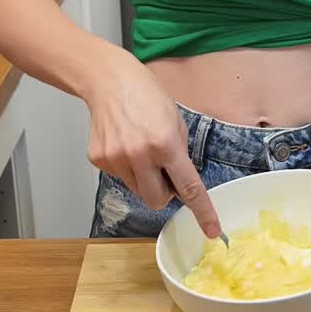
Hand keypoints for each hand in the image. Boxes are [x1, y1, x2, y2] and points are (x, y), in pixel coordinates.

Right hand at [84, 59, 221, 237]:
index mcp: (165, 144)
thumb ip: (180, 154)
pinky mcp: (99, 160)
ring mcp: (116, 159)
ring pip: (138, 190)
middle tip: (163, 171)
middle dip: (164, 193)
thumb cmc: (146, 95)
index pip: (188, 187)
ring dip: (144, 179)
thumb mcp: (176, 121)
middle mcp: (140, 155)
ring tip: (140, 149)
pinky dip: (126, 168)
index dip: (202, 211)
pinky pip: (120, 178)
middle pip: (157, 201)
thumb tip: (181, 183)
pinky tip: (124, 144)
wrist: (108, 80)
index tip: (211, 230)